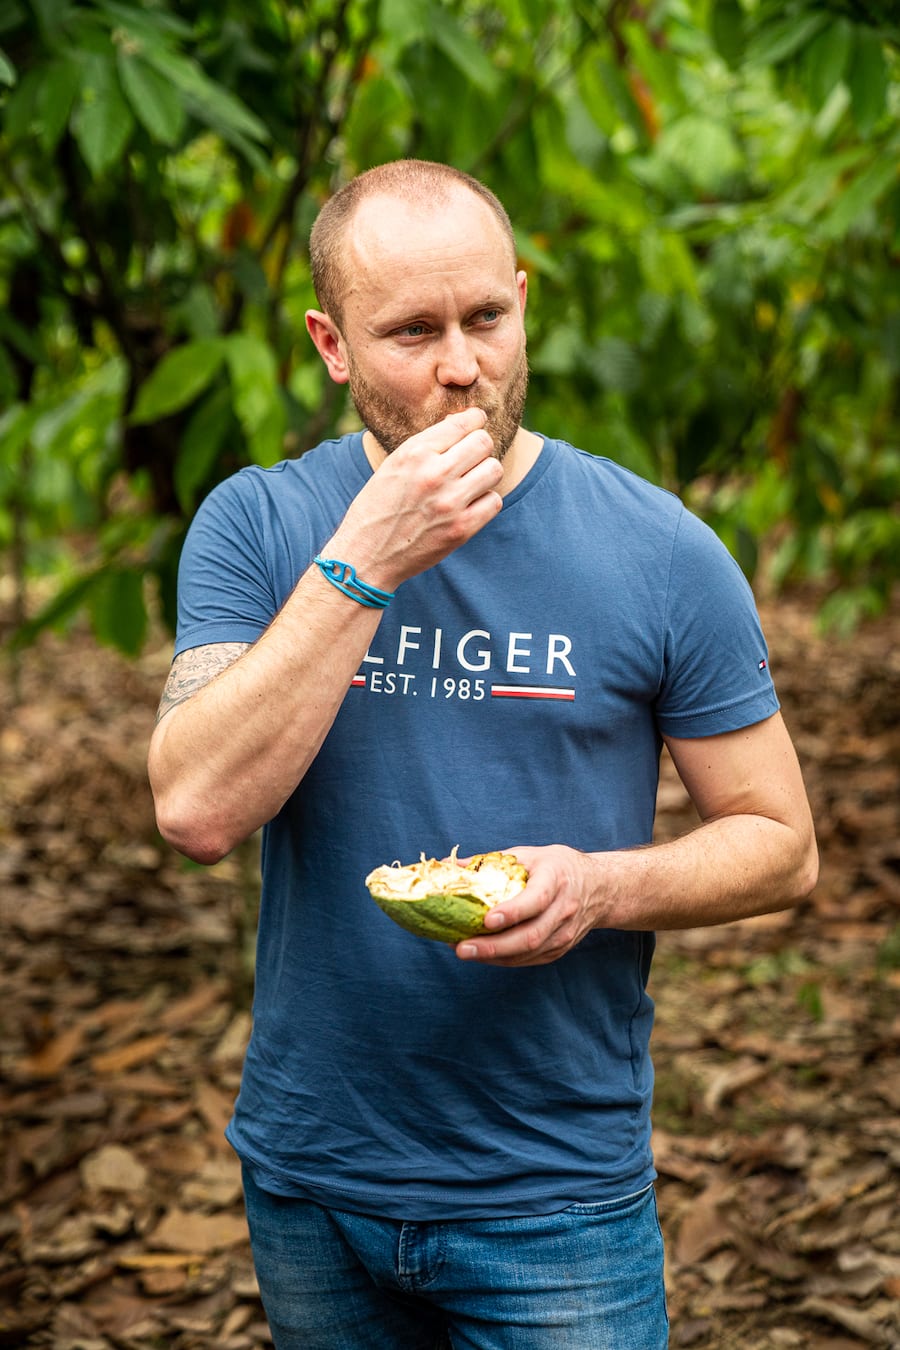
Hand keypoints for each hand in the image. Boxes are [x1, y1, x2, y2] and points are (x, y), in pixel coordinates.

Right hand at [330, 408, 503, 588]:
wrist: (367, 554)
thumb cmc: (378, 506)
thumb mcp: (393, 465)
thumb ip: (427, 444)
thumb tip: (465, 422)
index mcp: (414, 452)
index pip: (463, 423)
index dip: (475, 419)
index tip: (477, 422)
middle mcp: (434, 474)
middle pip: (483, 443)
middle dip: (479, 447)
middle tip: (470, 458)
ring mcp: (450, 503)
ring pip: (493, 470)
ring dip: (485, 473)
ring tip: (470, 481)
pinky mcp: (461, 529)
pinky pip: (494, 501)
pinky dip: (485, 501)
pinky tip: (469, 504)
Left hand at [455, 844, 606, 966]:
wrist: (600, 888)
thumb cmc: (558, 867)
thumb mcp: (529, 855)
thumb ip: (491, 862)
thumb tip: (449, 865)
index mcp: (556, 880)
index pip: (536, 900)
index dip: (512, 912)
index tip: (486, 919)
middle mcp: (563, 910)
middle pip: (530, 936)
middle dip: (493, 946)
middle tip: (461, 948)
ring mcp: (563, 933)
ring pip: (528, 953)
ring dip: (493, 956)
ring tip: (463, 951)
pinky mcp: (560, 949)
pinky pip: (529, 960)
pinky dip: (503, 960)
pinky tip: (482, 955)